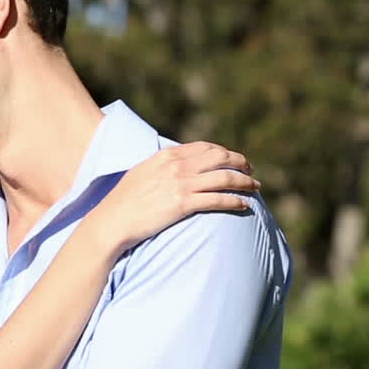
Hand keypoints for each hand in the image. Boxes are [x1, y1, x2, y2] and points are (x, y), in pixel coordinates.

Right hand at [91, 141, 258, 254]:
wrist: (113, 220)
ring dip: (244, 182)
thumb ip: (162, 166)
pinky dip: (235, 201)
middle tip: (251, 172)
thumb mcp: (142, 172)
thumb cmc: (124, 200)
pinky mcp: (183, 204)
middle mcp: (177, 166)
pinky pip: (218, 199)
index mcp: (167, 155)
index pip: (206, 147)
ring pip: (225, 178)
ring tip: (255, 188)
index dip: (225, 152)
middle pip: (220, 158)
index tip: (235, 160)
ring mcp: (181, 184)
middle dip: (240, 163)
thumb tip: (178, 166)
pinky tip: (245, 205)